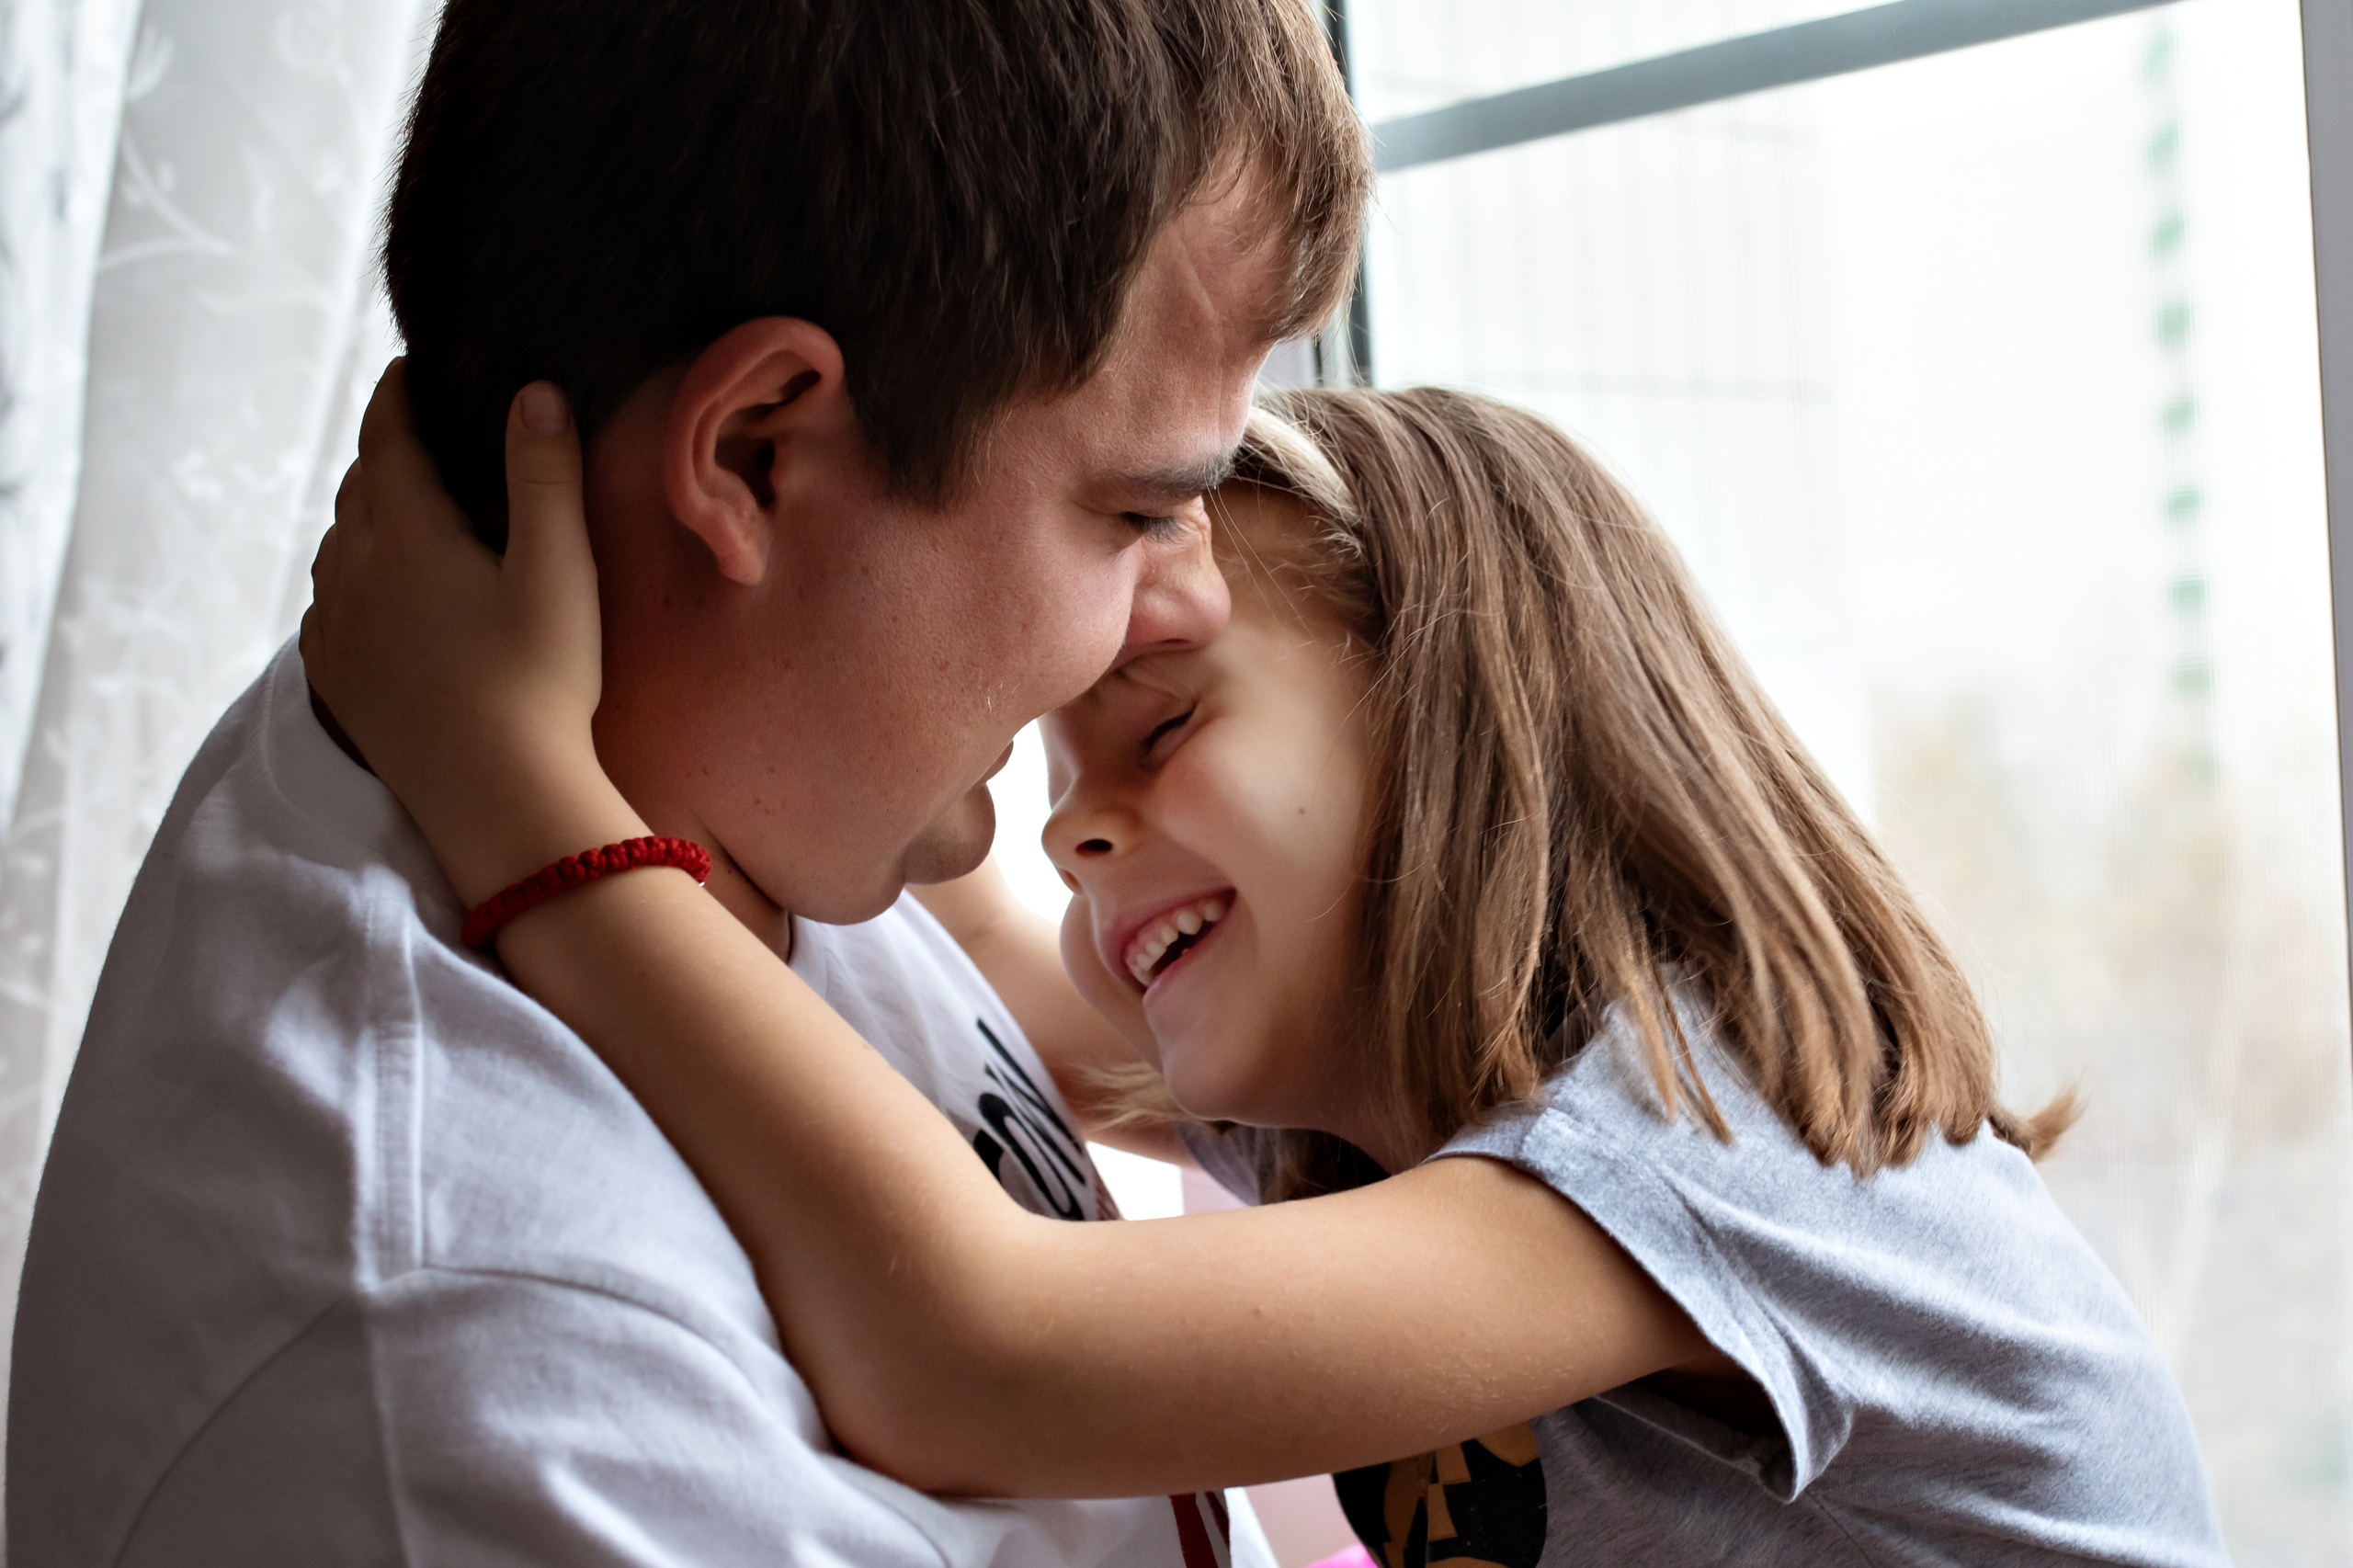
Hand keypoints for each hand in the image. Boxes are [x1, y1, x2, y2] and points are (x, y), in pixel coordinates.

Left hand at [302, 362, 642, 906]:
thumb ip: (544, 476)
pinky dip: (348, 578)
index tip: (408, 368)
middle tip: (414, 433)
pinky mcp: (339, 681)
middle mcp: (354, 572)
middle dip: (384, 453)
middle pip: (357, 489)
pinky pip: (326, 607)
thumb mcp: (559, 571)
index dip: (396, 396)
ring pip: (336, 546)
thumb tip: (533, 393)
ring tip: (397, 509)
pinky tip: (370, 593)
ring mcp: (338, 630)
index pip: (387, 439)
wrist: (496, 799)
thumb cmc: (539, 681)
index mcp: (406, 534)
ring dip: (363, 516)